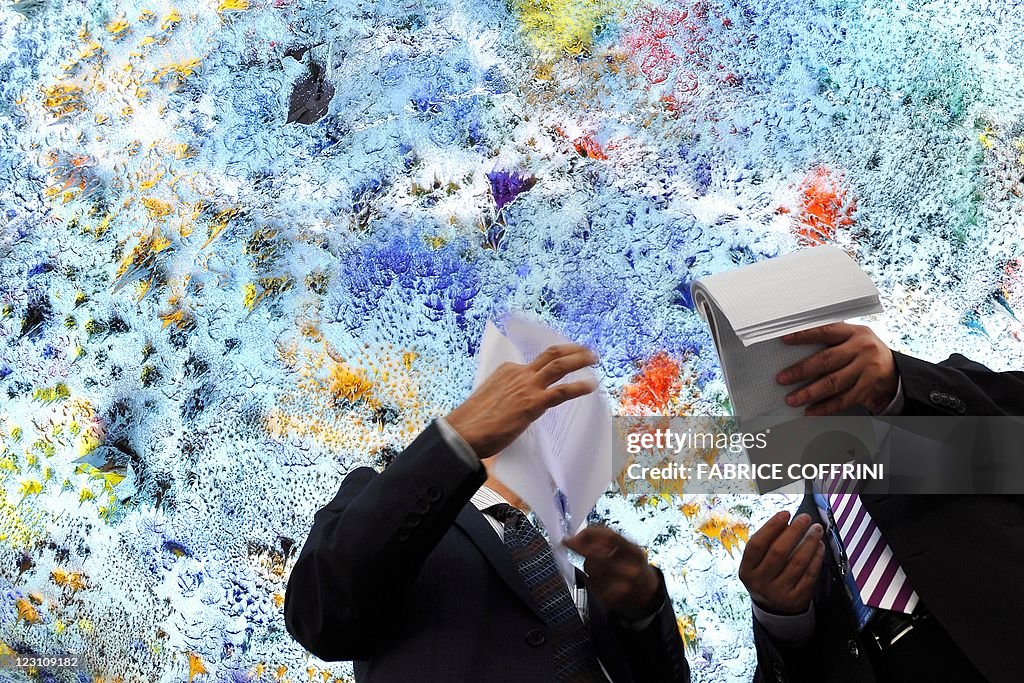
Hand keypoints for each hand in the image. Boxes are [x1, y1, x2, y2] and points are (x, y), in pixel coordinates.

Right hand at [445, 344, 597, 458]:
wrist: (463, 432)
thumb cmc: (473, 422)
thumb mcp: (491, 399)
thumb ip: (507, 397)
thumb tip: (516, 406)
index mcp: (506, 370)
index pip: (534, 363)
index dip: (552, 362)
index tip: (563, 362)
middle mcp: (518, 373)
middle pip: (551, 354)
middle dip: (572, 349)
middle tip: (586, 350)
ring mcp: (527, 386)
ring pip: (559, 365)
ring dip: (579, 359)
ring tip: (594, 359)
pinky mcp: (533, 403)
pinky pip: (562, 391)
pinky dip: (579, 386)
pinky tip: (591, 386)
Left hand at [563, 527, 661, 620]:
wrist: (648, 594)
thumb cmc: (633, 566)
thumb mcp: (629, 550)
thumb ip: (609, 541)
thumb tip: (580, 535)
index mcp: (635, 553)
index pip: (610, 537)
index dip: (589, 533)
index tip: (574, 533)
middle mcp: (630, 570)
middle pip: (597, 554)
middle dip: (577, 547)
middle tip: (566, 543)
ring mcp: (621, 587)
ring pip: (590, 570)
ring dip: (580, 561)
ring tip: (579, 557)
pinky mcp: (611, 600)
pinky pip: (591, 584)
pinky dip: (586, 575)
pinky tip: (588, 573)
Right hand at [739, 511, 824, 614]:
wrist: (773, 610)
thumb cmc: (766, 577)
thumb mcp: (757, 564)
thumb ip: (768, 544)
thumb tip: (788, 522)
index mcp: (747, 570)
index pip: (757, 544)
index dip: (771, 527)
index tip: (785, 514)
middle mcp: (760, 582)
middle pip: (778, 552)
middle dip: (794, 531)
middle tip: (804, 518)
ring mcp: (779, 592)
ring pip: (797, 562)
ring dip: (809, 542)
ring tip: (816, 529)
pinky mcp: (796, 599)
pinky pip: (810, 575)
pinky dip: (816, 558)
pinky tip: (819, 546)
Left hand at [777, 323, 897, 414]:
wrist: (895, 374)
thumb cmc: (866, 354)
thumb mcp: (854, 339)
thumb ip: (831, 340)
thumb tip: (795, 347)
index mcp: (855, 333)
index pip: (826, 331)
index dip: (804, 335)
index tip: (784, 339)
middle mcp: (862, 349)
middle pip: (827, 360)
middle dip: (801, 371)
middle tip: (782, 378)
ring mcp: (867, 370)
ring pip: (833, 383)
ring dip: (809, 393)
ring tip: (792, 399)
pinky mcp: (868, 390)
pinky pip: (842, 400)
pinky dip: (824, 408)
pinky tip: (810, 411)